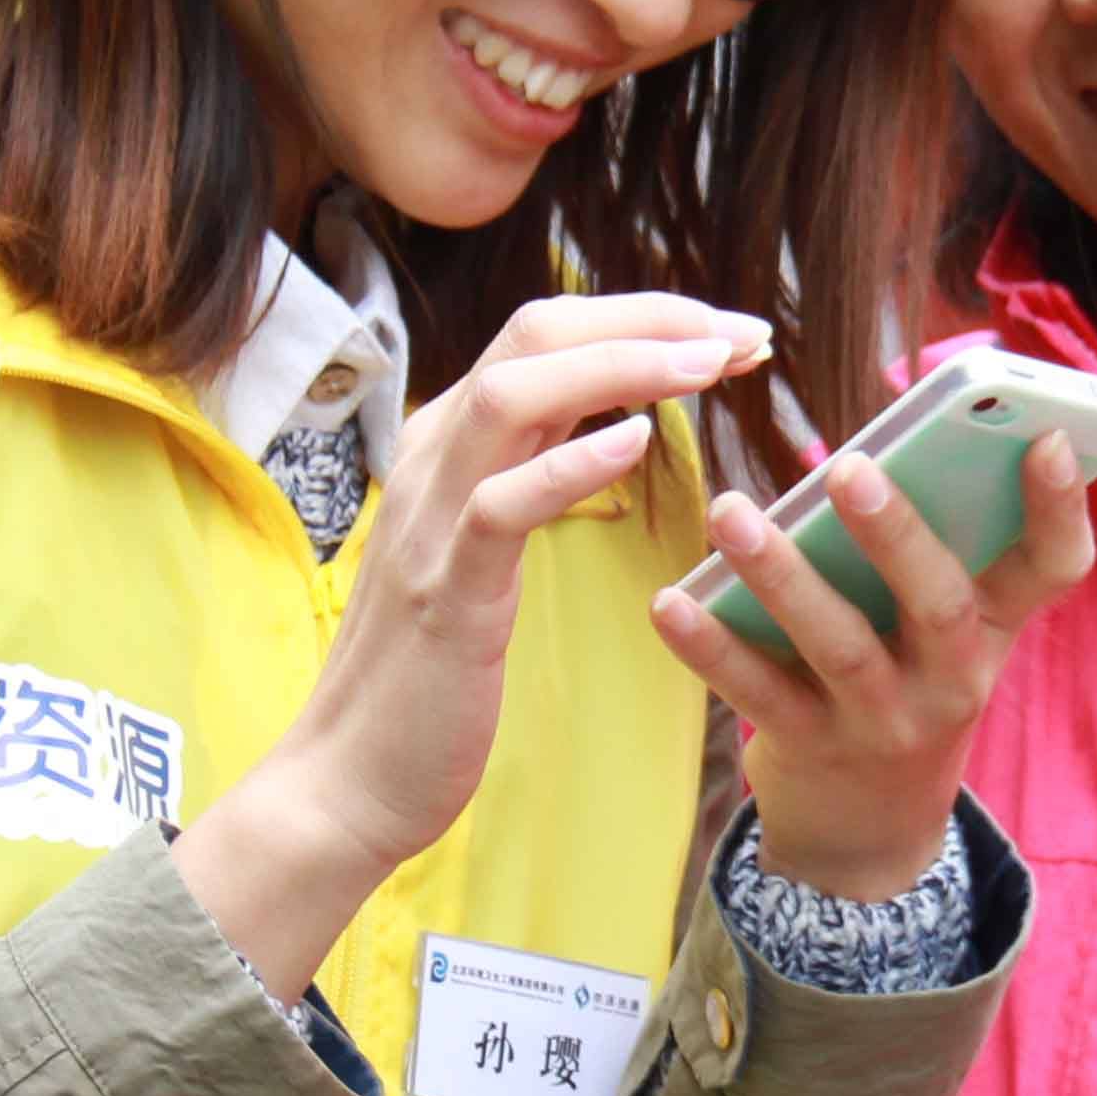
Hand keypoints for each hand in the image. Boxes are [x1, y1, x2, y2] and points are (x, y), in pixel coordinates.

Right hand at [176, 292, 767, 998]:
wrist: (352, 776)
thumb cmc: (432, 670)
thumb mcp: (483, 545)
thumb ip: (529, 473)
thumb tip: (607, 422)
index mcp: (449, 443)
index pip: (544, 336)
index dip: (642, 318)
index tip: (727, 333)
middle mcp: (432, 459)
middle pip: (534, 336)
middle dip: (649, 319)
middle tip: (744, 334)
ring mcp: (432, 519)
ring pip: (513, 395)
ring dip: (622, 366)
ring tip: (710, 365)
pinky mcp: (446, 590)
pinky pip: (502, 504)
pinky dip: (570, 464)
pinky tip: (636, 443)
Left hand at [652, 431, 1096, 903]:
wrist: (867, 834)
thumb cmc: (901, 685)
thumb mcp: (940, 635)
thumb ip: (920, 553)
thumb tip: (857, 454)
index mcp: (995, 629)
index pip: (1054, 569)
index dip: (1061, 506)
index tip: (1049, 438)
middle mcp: (954, 679)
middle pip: (941, 602)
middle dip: (897, 532)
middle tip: (851, 467)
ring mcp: (885, 721)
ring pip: (840, 645)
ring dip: (783, 575)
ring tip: (732, 513)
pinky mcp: (813, 749)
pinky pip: (760, 693)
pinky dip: (712, 645)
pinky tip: (671, 602)